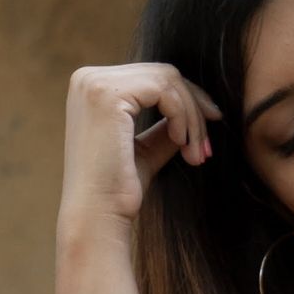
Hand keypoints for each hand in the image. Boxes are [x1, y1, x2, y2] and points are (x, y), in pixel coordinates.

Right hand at [59, 62, 225, 236]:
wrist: (97, 219)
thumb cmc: (117, 194)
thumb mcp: (145, 151)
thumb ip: (164, 127)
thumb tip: (195, 112)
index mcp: (92, 88)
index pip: (151, 78)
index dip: (186, 102)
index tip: (205, 135)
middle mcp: (88, 79)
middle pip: (162, 75)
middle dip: (194, 110)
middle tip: (205, 150)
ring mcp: (95, 83)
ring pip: (167, 81)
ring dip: (192, 118)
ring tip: (196, 154)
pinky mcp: (108, 95)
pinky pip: (164, 90)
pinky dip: (182, 116)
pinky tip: (181, 144)